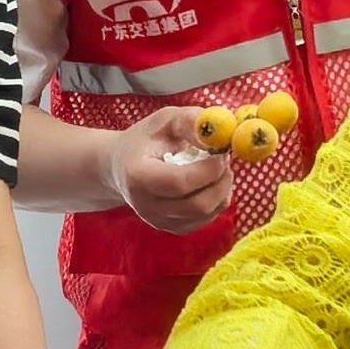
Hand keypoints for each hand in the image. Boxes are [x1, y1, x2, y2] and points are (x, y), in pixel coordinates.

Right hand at [106, 107, 232, 235]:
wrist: (124, 166)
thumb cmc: (148, 140)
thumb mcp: (166, 119)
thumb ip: (192, 122)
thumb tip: (219, 137)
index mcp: (138, 176)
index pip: (180, 183)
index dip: (208, 169)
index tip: (220, 151)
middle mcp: (145, 205)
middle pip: (197, 205)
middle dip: (220, 180)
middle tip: (225, 158)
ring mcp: (159, 221)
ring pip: (207, 213)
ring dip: (222, 188)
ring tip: (215, 166)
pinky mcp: (173, 228)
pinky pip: (208, 219)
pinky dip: (218, 199)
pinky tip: (208, 181)